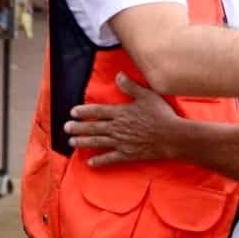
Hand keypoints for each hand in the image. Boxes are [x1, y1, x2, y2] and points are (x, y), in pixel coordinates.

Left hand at [65, 73, 180, 166]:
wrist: (171, 136)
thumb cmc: (161, 114)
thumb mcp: (147, 95)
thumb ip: (131, 86)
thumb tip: (118, 75)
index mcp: (120, 113)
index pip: (97, 111)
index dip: (84, 111)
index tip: (73, 112)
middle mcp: (116, 128)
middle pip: (93, 127)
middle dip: (78, 127)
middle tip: (66, 127)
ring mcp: (120, 142)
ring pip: (96, 142)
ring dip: (82, 142)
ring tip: (71, 142)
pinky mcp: (126, 154)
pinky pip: (109, 158)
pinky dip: (98, 161)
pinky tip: (90, 163)